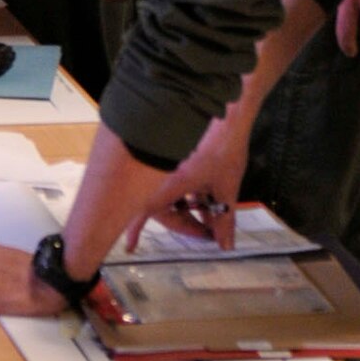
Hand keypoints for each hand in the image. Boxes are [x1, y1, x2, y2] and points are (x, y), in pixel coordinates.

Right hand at [123, 111, 250, 251]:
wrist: (229, 114)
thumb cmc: (225, 149)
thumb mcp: (228, 189)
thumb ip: (225, 219)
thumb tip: (225, 245)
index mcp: (172, 183)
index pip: (147, 211)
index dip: (136, 229)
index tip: (130, 246)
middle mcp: (166, 175)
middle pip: (164, 208)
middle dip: (185, 224)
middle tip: (207, 235)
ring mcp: (173, 166)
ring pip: (173, 196)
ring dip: (189, 210)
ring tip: (212, 219)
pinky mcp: (181, 159)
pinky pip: (178, 183)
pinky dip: (191, 195)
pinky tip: (209, 199)